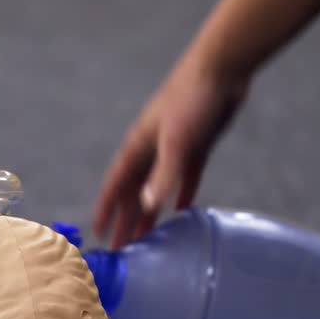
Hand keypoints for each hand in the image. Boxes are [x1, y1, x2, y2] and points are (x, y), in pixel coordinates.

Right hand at [93, 53, 249, 249]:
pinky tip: (181, 212)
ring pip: (155, 188)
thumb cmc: (193, 100)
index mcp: (139, 146)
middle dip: (126, 220)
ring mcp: (173, 147)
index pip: (116, 185)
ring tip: (145, 239)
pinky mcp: (196, 146)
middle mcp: (151, 149)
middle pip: (134, 192)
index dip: (107, 209)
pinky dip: (180, 196)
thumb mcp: (178, 141)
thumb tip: (148, 206)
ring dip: (149, 212)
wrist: (222, 68)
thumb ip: (164, 174)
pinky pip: (183, 178)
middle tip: (120, 250)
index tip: (97, 233)